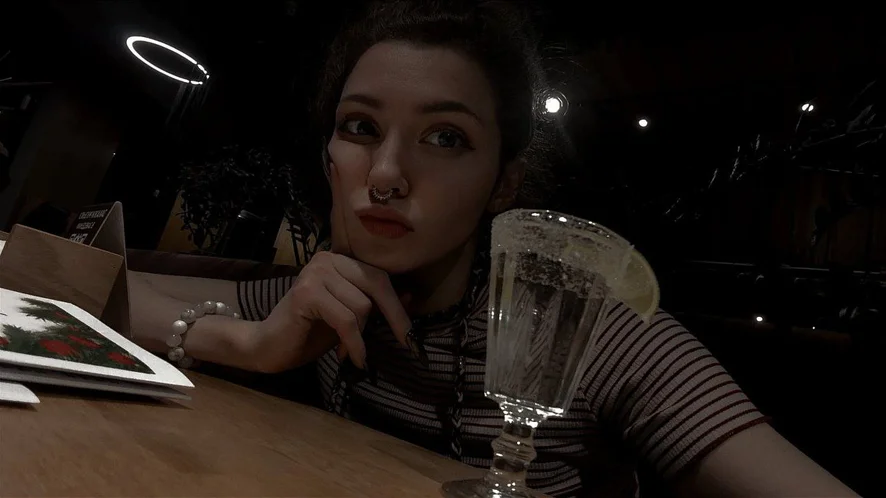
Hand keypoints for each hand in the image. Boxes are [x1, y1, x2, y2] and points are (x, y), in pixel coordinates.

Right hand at [250, 163, 410, 372]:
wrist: (268, 346)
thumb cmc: (309, 332)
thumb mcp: (350, 318)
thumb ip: (374, 304)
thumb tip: (411, 296)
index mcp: (338, 260)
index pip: (379, 277)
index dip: (398, 306)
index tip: (412, 335)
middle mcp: (327, 259)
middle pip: (377, 284)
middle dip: (394, 317)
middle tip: (407, 345)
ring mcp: (315, 273)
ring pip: (362, 306)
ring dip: (361, 336)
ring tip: (349, 351)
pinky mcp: (306, 293)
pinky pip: (346, 320)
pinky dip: (354, 343)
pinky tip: (350, 359)